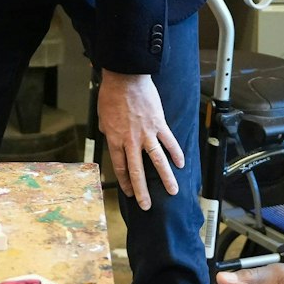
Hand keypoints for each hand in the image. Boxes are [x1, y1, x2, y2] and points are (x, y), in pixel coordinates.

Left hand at [96, 69, 182, 209]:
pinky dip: (176, 153)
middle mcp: (131, 141)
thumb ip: (108, 131)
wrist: (125, 78)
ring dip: (165, 178)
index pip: (121, 167)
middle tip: (147, 206)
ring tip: (172, 191)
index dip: (125, 182)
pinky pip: (169, 141)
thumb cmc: (111, 95)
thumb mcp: (102, 117)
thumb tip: (110, 136)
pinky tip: (181, 164)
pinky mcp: (159, 124)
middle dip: (142, 191)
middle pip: (137, 171)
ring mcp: (146, 133)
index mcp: (115, 140)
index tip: (130, 194)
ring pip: (157, 161)